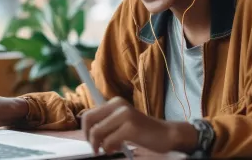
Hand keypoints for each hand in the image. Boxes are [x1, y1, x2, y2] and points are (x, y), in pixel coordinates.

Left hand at [82, 97, 197, 154]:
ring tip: (110, 149)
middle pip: (88, 121)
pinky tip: (117, 149)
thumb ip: (106, 123)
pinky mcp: (131, 127)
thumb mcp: (121, 121)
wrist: (165, 134)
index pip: (88, 114)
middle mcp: (118, 105)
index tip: (91, 141)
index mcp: (114, 102)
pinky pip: (109, 141)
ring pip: (97, 132)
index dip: (85, 131)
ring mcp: (125, 115)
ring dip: (100, 145)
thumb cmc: (141, 131)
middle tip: (96, 148)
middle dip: (89, 137)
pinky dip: (109, 148)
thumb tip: (87, 133)